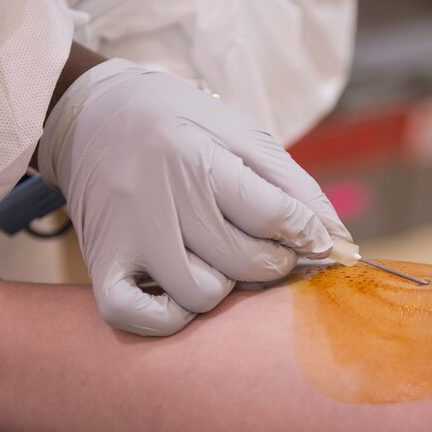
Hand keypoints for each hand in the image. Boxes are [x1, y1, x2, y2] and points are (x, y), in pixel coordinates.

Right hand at [39, 59, 350, 334]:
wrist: (91, 114)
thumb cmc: (177, 122)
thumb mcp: (240, 132)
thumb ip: (293, 184)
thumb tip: (340, 240)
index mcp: (199, 157)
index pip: (274, 215)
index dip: (307, 234)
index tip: (311, 238)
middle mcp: (162, 198)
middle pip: (245, 261)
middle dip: (273, 261)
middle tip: (265, 244)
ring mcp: (128, 235)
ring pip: (200, 294)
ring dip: (223, 285)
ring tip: (217, 259)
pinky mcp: (100, 261)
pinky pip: (135, 316)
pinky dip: (166, 318)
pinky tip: (181, 291)